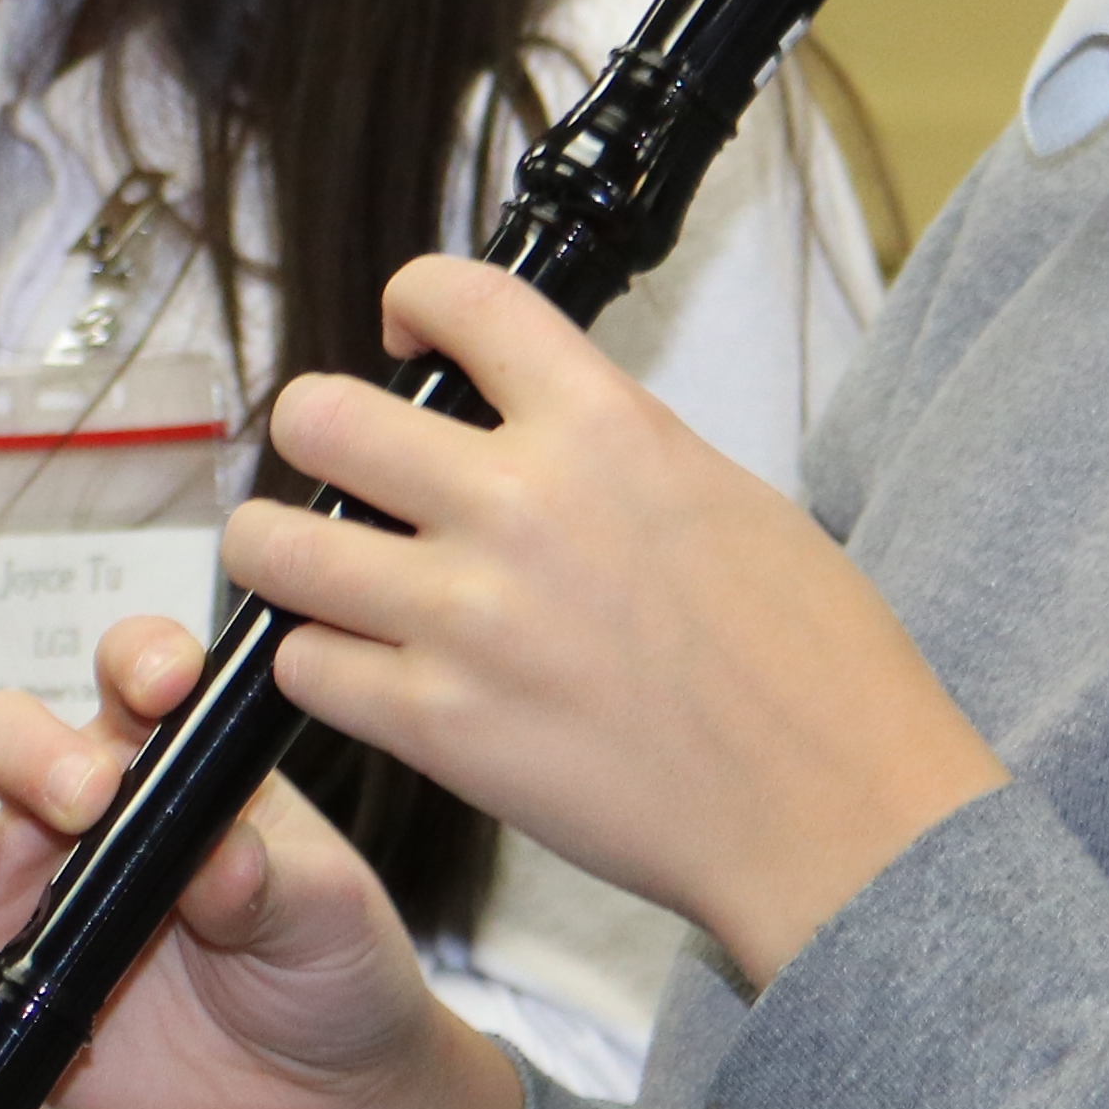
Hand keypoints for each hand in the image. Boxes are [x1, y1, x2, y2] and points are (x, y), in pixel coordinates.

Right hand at [0, 610, 541, 1108]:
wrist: (318, 1104)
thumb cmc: (329, 972)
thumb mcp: (327, 911)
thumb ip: (275, 878)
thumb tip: (220, 868)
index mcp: (161, 762)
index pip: (128, 677)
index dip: (133, 665)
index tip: (157, 687)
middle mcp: (71, 812)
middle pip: (9, 739)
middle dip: (28, 753)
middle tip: (81, 800)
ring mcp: (10, 897)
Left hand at [246, 256, 1004, 988]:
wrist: (833, 812)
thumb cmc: (809, 664)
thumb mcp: (720, 493)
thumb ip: (604, 447)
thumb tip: (530, 427)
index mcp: (602, 426)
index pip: (457, 296)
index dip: (410, 302)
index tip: (404, 336)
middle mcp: (517, 503)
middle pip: (317, 415)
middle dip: (314, 434)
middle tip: (339, 472)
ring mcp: (465, 617)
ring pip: (274, 544)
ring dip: (280, 551)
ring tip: (310, 569)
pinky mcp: (437, 725)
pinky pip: (303, 666)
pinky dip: (318, 664)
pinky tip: (360, 669)